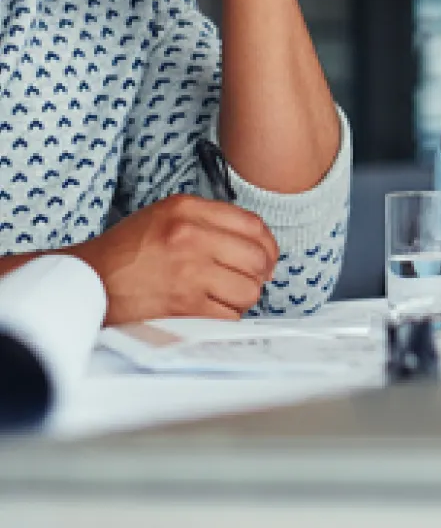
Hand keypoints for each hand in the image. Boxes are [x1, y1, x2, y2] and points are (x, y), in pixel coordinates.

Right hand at [69, 195, 278, 323]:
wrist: (85, 282)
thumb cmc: (125, 252)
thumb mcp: (166, 215)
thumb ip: (209, 219)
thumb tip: (256, 241)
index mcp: (187, 210)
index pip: (253, 224)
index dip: (268, 245)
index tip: (266, 257)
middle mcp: (190, 237)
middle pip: (257, 258)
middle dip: (258, 273)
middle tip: (247, 279)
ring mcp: (188, 273)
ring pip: (248, 290)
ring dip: (241, 297)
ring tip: (223, 296)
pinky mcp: (182, 307)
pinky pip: (228, 315)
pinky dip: (225, 317)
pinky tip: (210, 311)